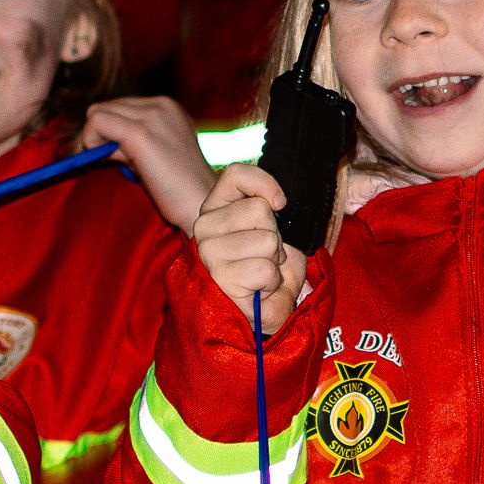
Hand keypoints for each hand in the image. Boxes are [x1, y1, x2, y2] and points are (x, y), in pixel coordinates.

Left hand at [84, 95, 219, 231]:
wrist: (200, 204)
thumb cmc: (177, 187)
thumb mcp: (153, 154)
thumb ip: (128, 141)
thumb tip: (96, 140)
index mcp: (167, 107)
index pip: (120, 106)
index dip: (109, 130)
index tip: (110, 154)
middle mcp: (160, 105)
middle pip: (105, 106)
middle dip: (98, 133)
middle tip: (106, 161)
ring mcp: (151, 116)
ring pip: (97, 112)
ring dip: (94, 138)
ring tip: (112, 162)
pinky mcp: (140, 133)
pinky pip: (96, 122)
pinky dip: (90, 142)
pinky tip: (106, 161)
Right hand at [193, 164, 305, 333]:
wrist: (264, 309)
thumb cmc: (267, 265)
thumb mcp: (273, 227)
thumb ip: (267, 203)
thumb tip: (276, 200)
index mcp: (215, 208)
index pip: (236, 174)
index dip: (265, 184)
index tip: (279, 204)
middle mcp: (204, 227)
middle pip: (260, 210)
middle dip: (276, 235)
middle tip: (266, 254)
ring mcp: (209, 253)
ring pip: (266, 239)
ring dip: (275, 260)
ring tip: (263, 272)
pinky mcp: (219, 278)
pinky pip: (264, 268)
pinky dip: (272, 281)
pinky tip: (260, 288)